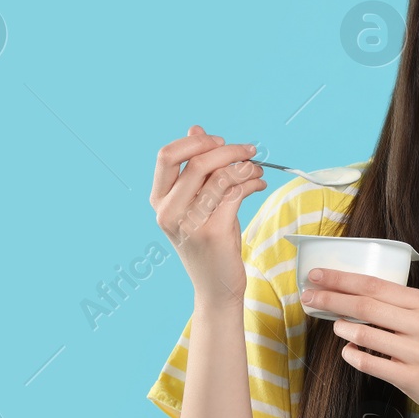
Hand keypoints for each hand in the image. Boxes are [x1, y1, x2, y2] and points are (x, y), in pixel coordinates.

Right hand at [149, 125, 265, 305]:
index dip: (195, 142)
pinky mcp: (213, 233)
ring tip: (256, 170)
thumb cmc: (208, 244)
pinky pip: (235, 193)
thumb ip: (194, 169)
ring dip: (245, 167)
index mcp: (159, 201)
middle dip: (229, 150)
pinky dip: (251, 183)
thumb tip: (196, 129)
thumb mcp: (196, 204)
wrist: (216, 288)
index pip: (167, 156)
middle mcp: (169, 212)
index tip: (219, 142)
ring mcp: (190, 223)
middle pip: (198, 162)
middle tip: (249, 150)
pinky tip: (258, 184)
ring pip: (220, 176)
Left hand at [299, 267, 418, 417]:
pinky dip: (353, 356)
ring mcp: (417, 353)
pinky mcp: (412, 379)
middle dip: (330, 298)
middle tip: (307, 296)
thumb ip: (399, 307)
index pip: (374, 284)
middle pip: (365, 305)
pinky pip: (372, 364)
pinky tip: (347, 351)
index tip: (316, 274)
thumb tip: (354, 296)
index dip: (340, 279)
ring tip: (332, 324)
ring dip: (341, 327)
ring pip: (366, 334)